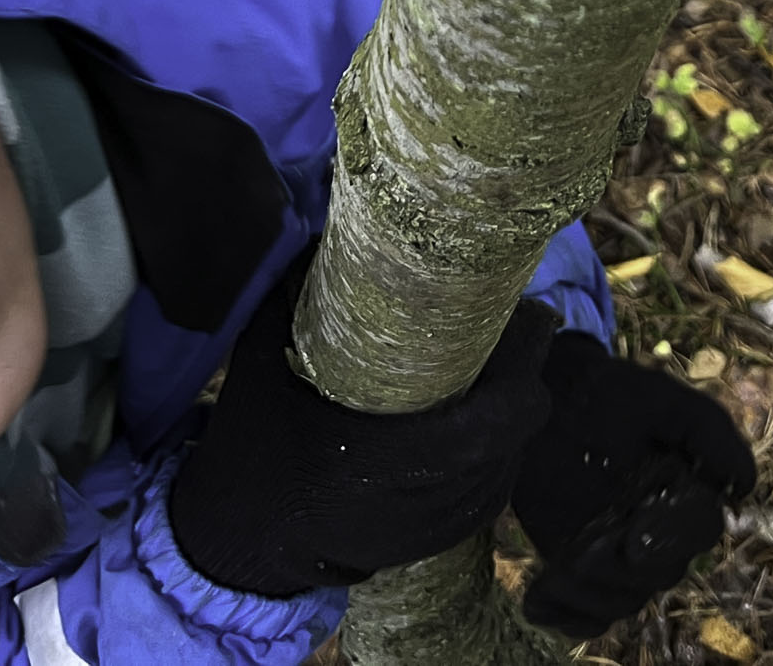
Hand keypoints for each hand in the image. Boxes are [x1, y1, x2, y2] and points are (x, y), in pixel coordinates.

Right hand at [168, 241, 559, 598]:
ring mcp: (428, 532)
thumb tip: (325, 228)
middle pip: (507, 444)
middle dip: (526, 378)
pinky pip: (491, 492)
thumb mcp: (262, 364)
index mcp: (373, 464)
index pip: (482, 431)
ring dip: (519, 412)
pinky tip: (499, 407)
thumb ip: (293, 299)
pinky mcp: (434, 543)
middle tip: (530, 320)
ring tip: (517, 353)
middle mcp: (412, 507)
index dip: (519, 375)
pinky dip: (503, 449)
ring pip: (506, 469)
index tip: (531, 317)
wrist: (241, 534)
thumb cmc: (253, 440)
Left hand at [510, 332, 755, 637]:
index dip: (672, 537)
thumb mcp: (667, 403)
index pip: (699, 530)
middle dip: (627, 567)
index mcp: (690, 498)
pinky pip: (586, 615)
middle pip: (661, 572)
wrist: (556, 398)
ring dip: (593, 590)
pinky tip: (539, 598)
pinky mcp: (581, 570)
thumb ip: (712, 434)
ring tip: (561, 569)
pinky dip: (567, 616)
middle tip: (588, 550)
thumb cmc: (616, 397)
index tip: (633, 537)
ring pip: (624, 598)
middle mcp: (661, 535)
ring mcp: (619, 557)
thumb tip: (742, 487)